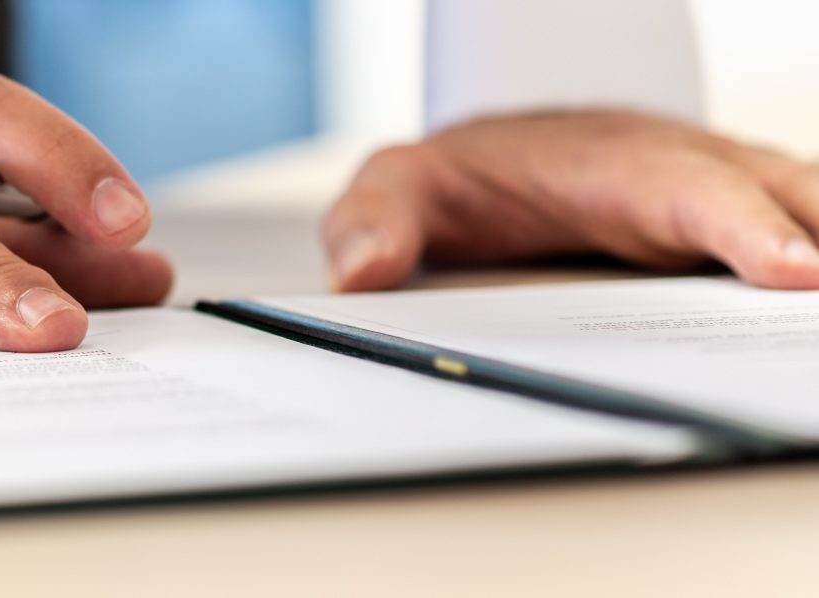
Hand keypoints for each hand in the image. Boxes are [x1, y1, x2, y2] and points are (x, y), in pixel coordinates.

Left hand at [325, 109, 818, 290]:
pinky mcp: (739, 226)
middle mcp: (685, 170)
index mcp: (610, 165)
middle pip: (778, 195)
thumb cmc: (458, 177)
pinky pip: (803, 236)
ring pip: (807, 208)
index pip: (688, 191)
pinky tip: (812, 334)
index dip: (745, 228)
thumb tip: (362, 273)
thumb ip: (372, 222)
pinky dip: (816, 258)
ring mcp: (723, 194)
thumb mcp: (395, 188)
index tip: (797, 271)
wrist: (494, 153)